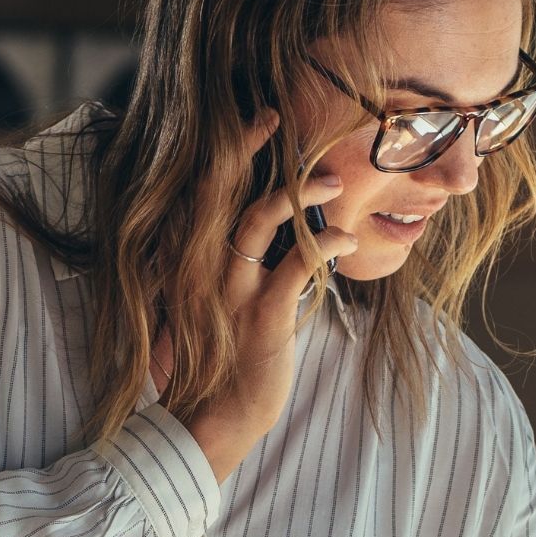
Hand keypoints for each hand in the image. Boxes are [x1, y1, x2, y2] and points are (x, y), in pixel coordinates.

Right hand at [163, 113, 357, 479]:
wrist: (206, 419)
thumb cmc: (213, 363)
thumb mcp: (207, 307)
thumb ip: (224, 268)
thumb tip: (257, 236)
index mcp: (188, 261)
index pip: (201, 191)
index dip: (227, 153)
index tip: (256, 122)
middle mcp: (201, 267)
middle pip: (219, 189)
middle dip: (248, 148)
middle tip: (278, 117)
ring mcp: (229, 290)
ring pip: (259, 219)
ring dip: (299, 194)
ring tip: (333, 182)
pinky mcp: (261, 316)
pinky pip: (296, 267)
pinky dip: (326, 247)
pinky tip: (347, 242)